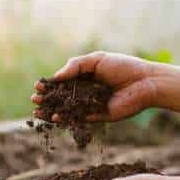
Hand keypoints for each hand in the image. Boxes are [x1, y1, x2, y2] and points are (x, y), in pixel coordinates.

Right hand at [31, 52, 158, 121]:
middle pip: (61, 97)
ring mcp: (90, 105)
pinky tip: (54, 117)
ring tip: (37, 111)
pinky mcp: (97, 117)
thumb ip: (75, 66)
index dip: (49, 84)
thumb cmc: (124, 67)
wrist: (145, 82)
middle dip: (47, 98)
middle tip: (34, 98)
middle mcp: (86, 92)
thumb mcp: (97, 59)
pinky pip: (78, 119)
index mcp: (85, 77)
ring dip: (51, 111)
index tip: (38, 85)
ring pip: (66, 110)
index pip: (62, 82)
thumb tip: (56, 77)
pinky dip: (65, 119)